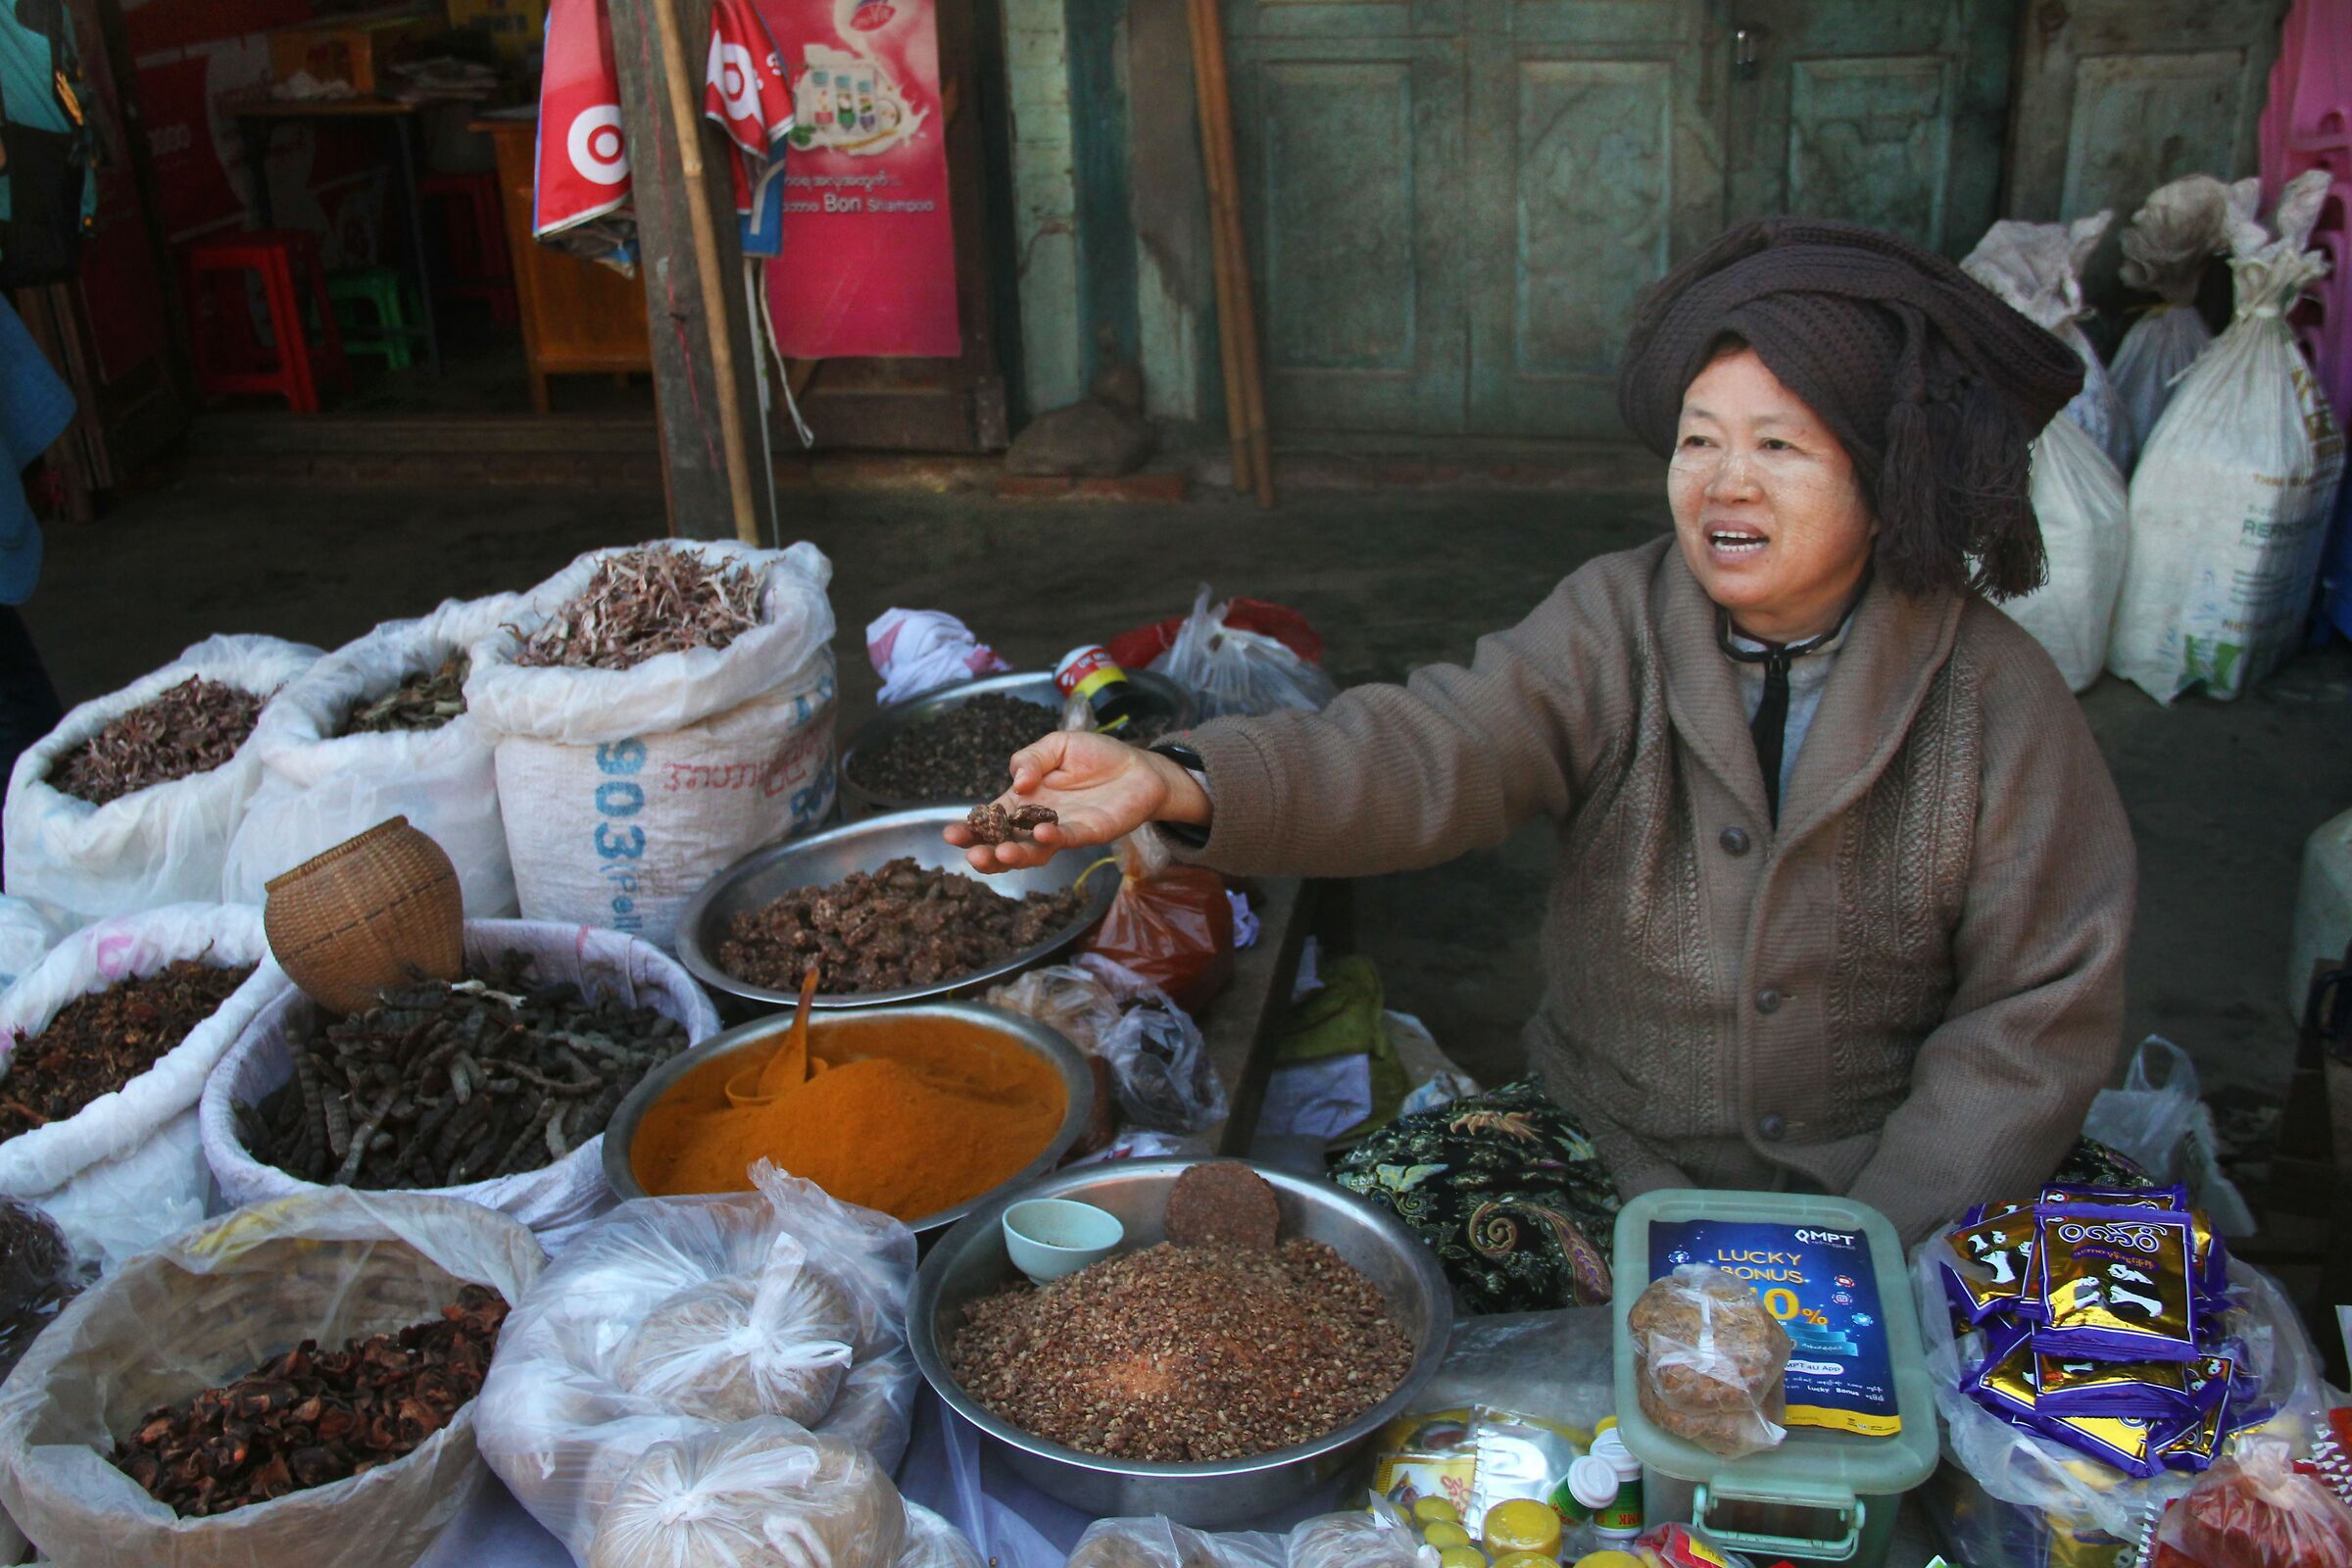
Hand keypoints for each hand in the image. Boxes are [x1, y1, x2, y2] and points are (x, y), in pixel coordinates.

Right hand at [941, 731, 1209, 871]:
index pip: (992, 818)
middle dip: (986, 851)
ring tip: (999, 853)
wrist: (1139, 767)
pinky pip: (1068, 838)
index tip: (952, 833)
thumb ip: (1031, 759)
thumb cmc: (1096, 757)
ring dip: (1015, 855)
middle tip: (970, 854)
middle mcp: (1038, 820)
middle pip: (1006, 843)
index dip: (972, 827)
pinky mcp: (1090, 831)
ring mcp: (1063, 830)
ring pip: (1034, 851)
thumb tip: (1017, 781)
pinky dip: (1053, 837)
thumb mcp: (1056, 746)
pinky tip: (1040, 833)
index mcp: (1024, 800)